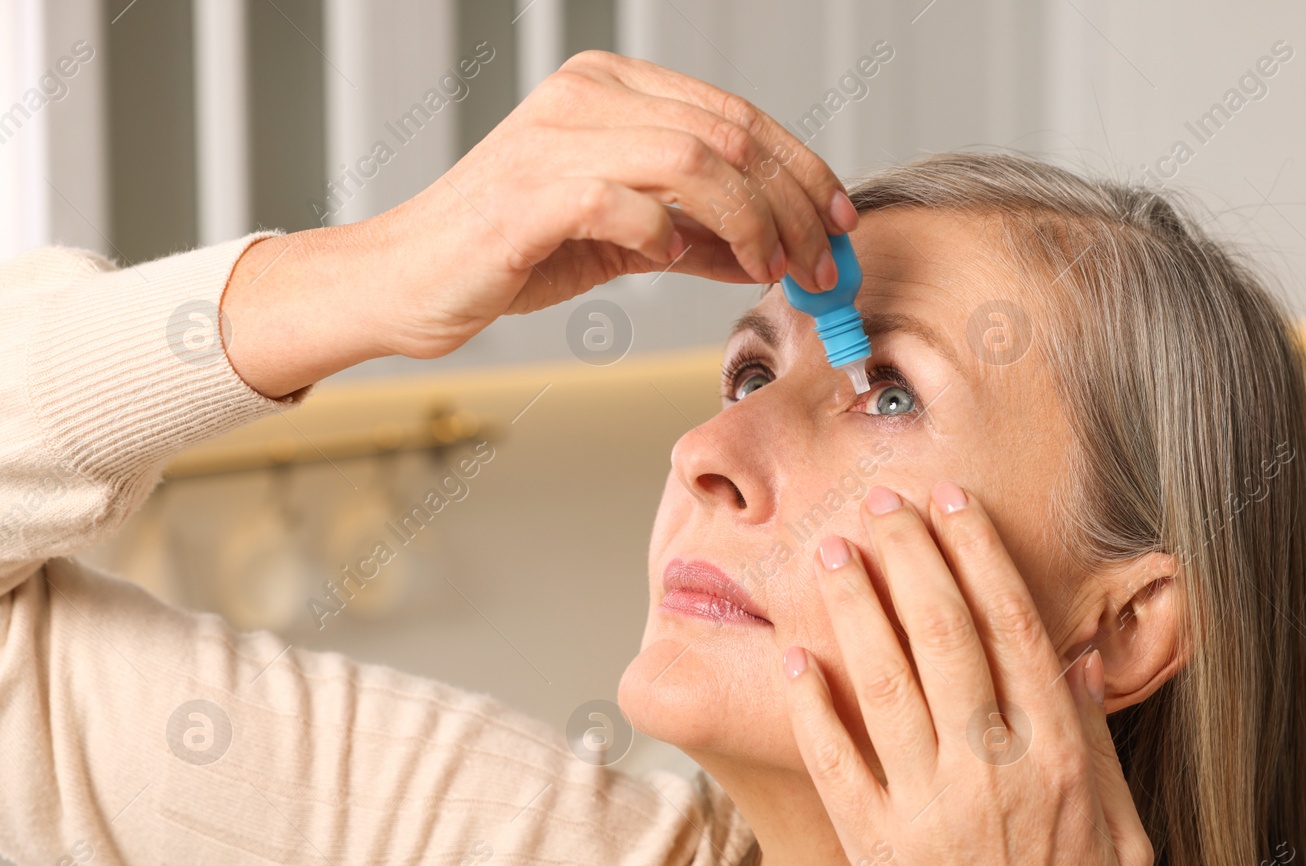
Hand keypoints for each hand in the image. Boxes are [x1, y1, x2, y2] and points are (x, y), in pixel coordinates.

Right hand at [222, 51, 854, 396]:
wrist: (409, 281)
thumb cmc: (509, 253)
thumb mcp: (624, 239)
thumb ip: (698, 233)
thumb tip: (776, 248)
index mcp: (613, 88)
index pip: (736, 114)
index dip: (803, 168)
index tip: (841, 220)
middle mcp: (588, 94)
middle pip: (729, 132)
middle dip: (794, 203)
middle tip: (821, 261)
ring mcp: (556, 135)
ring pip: (695, 158)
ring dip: (751, 221)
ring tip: (767, 268)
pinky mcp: (530, 190)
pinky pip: (628, 199)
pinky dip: (669, 233)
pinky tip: (676, 260)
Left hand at [781, 482, 1153, 865]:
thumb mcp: (1124, 844)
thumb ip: (1097, 750)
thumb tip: (1072, 664)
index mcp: (1059, 764)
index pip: (1014, 631)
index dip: (979, 556)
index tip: (953, 505)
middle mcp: (992, 773)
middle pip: (944, 636)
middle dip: (910, 554)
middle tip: (881, 501)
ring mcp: (927, 809)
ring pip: (885, 681)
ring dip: (855, 606)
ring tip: (832, 551)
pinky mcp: (874, 848)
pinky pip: (835, 760)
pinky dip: (813, 705)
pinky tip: (795, 657)